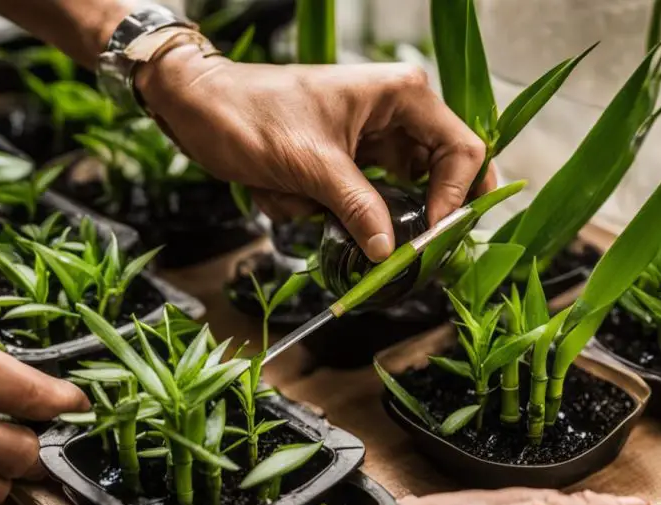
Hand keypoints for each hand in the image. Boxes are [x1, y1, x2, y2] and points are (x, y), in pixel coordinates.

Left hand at [137, 44, 495, 261]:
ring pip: (392, 197)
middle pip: (436, 177)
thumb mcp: (311, 165)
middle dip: (407, 213)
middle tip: (397, 247)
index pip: (462, 149)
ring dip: (350, 214)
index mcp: (401, 96)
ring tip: (305, 201)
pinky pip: (355, 203)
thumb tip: (389, 252)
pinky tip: (285, 194)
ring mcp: (370, 140)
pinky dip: (323, 211)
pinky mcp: (345, 163)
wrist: (198, 108)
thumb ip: (359, 208)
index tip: (433, 234)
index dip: (456, 196)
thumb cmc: (252, 114)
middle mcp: (395, 115)